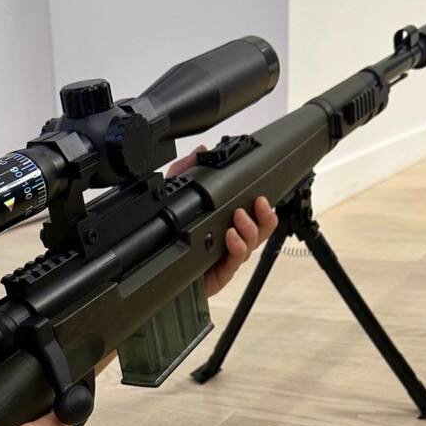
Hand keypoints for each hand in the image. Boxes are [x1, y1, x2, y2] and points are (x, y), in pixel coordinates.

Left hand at [166, 146, 279, 297]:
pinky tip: (230, 237)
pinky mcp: (222, 272)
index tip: (262, 195)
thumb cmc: (173, 240)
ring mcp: (229, 257)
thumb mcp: (174, 198)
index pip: (254, 213)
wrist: (161, 273)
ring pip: (252, 244)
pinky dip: (237, 247)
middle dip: (265, 216)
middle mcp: (233, 241)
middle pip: (262, 229)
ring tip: (239, 219)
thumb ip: (185, 172)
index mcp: (227, 223)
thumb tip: (200, 152)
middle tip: (258, 204)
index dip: (263, 206)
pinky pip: (236, 260)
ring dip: (249, 229)